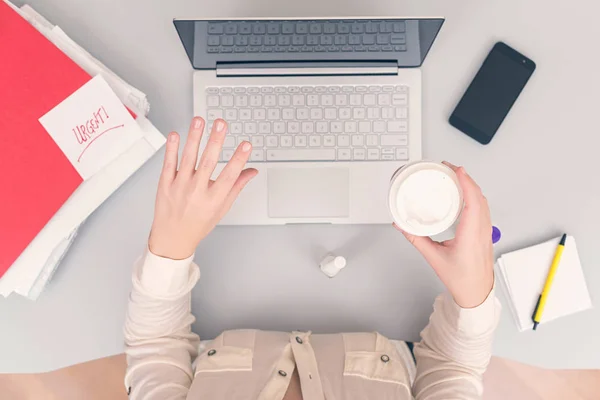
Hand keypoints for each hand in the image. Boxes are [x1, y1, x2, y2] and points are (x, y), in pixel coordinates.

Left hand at [148, 117, 257, 258]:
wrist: (172, 238)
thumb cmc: (198, 223)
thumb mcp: (221, 208)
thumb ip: (236, 187)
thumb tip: (251, 172)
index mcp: (213, 199)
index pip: (229, 176)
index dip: (239, 159)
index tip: (246, 145)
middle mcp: (196, 192)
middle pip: (208, 162)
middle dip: (216, 141)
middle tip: (221, 124)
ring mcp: (179, 187)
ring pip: (188, 158)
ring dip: (194, 137)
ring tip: (199, 121)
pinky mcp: (165, 184)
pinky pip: (168, 163)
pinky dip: (171, 148)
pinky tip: (175, 135)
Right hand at [396, 162, 493, 307]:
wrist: (476, 293)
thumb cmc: (461, 279)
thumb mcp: (433, 257)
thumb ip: (416, 239)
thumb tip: (401, 224)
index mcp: (471, 233)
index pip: (473, 200)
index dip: (465, 181)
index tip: (455, 169)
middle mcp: (482, 229)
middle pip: (478, 195)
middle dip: (465, 178)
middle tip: (449, 168)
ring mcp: (487, 230)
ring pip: (483, 200)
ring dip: (471, 186)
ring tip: (456, 177)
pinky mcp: (486, 232)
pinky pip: (483, 208)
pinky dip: (474, 196)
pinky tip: (465, 195)